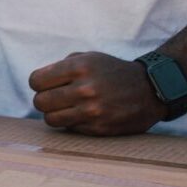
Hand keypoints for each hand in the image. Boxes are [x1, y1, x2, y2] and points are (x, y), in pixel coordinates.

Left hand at [28, 51, 164, 134]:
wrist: (150, 90)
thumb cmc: (112, 71)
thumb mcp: (88, 58)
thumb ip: (60, 66)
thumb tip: (38, 82)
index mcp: (79, 67)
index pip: (36, 81)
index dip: (38, 83)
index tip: (46, 85)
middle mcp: (85, 89)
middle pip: (40, 102)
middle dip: (44, 100)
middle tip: (55, 98)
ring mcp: (92, 111)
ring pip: (51, 119)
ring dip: (55, 114)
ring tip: (65, 108)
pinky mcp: (99, 128)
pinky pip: (69, 128)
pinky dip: (71, 123)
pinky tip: (83, 115)